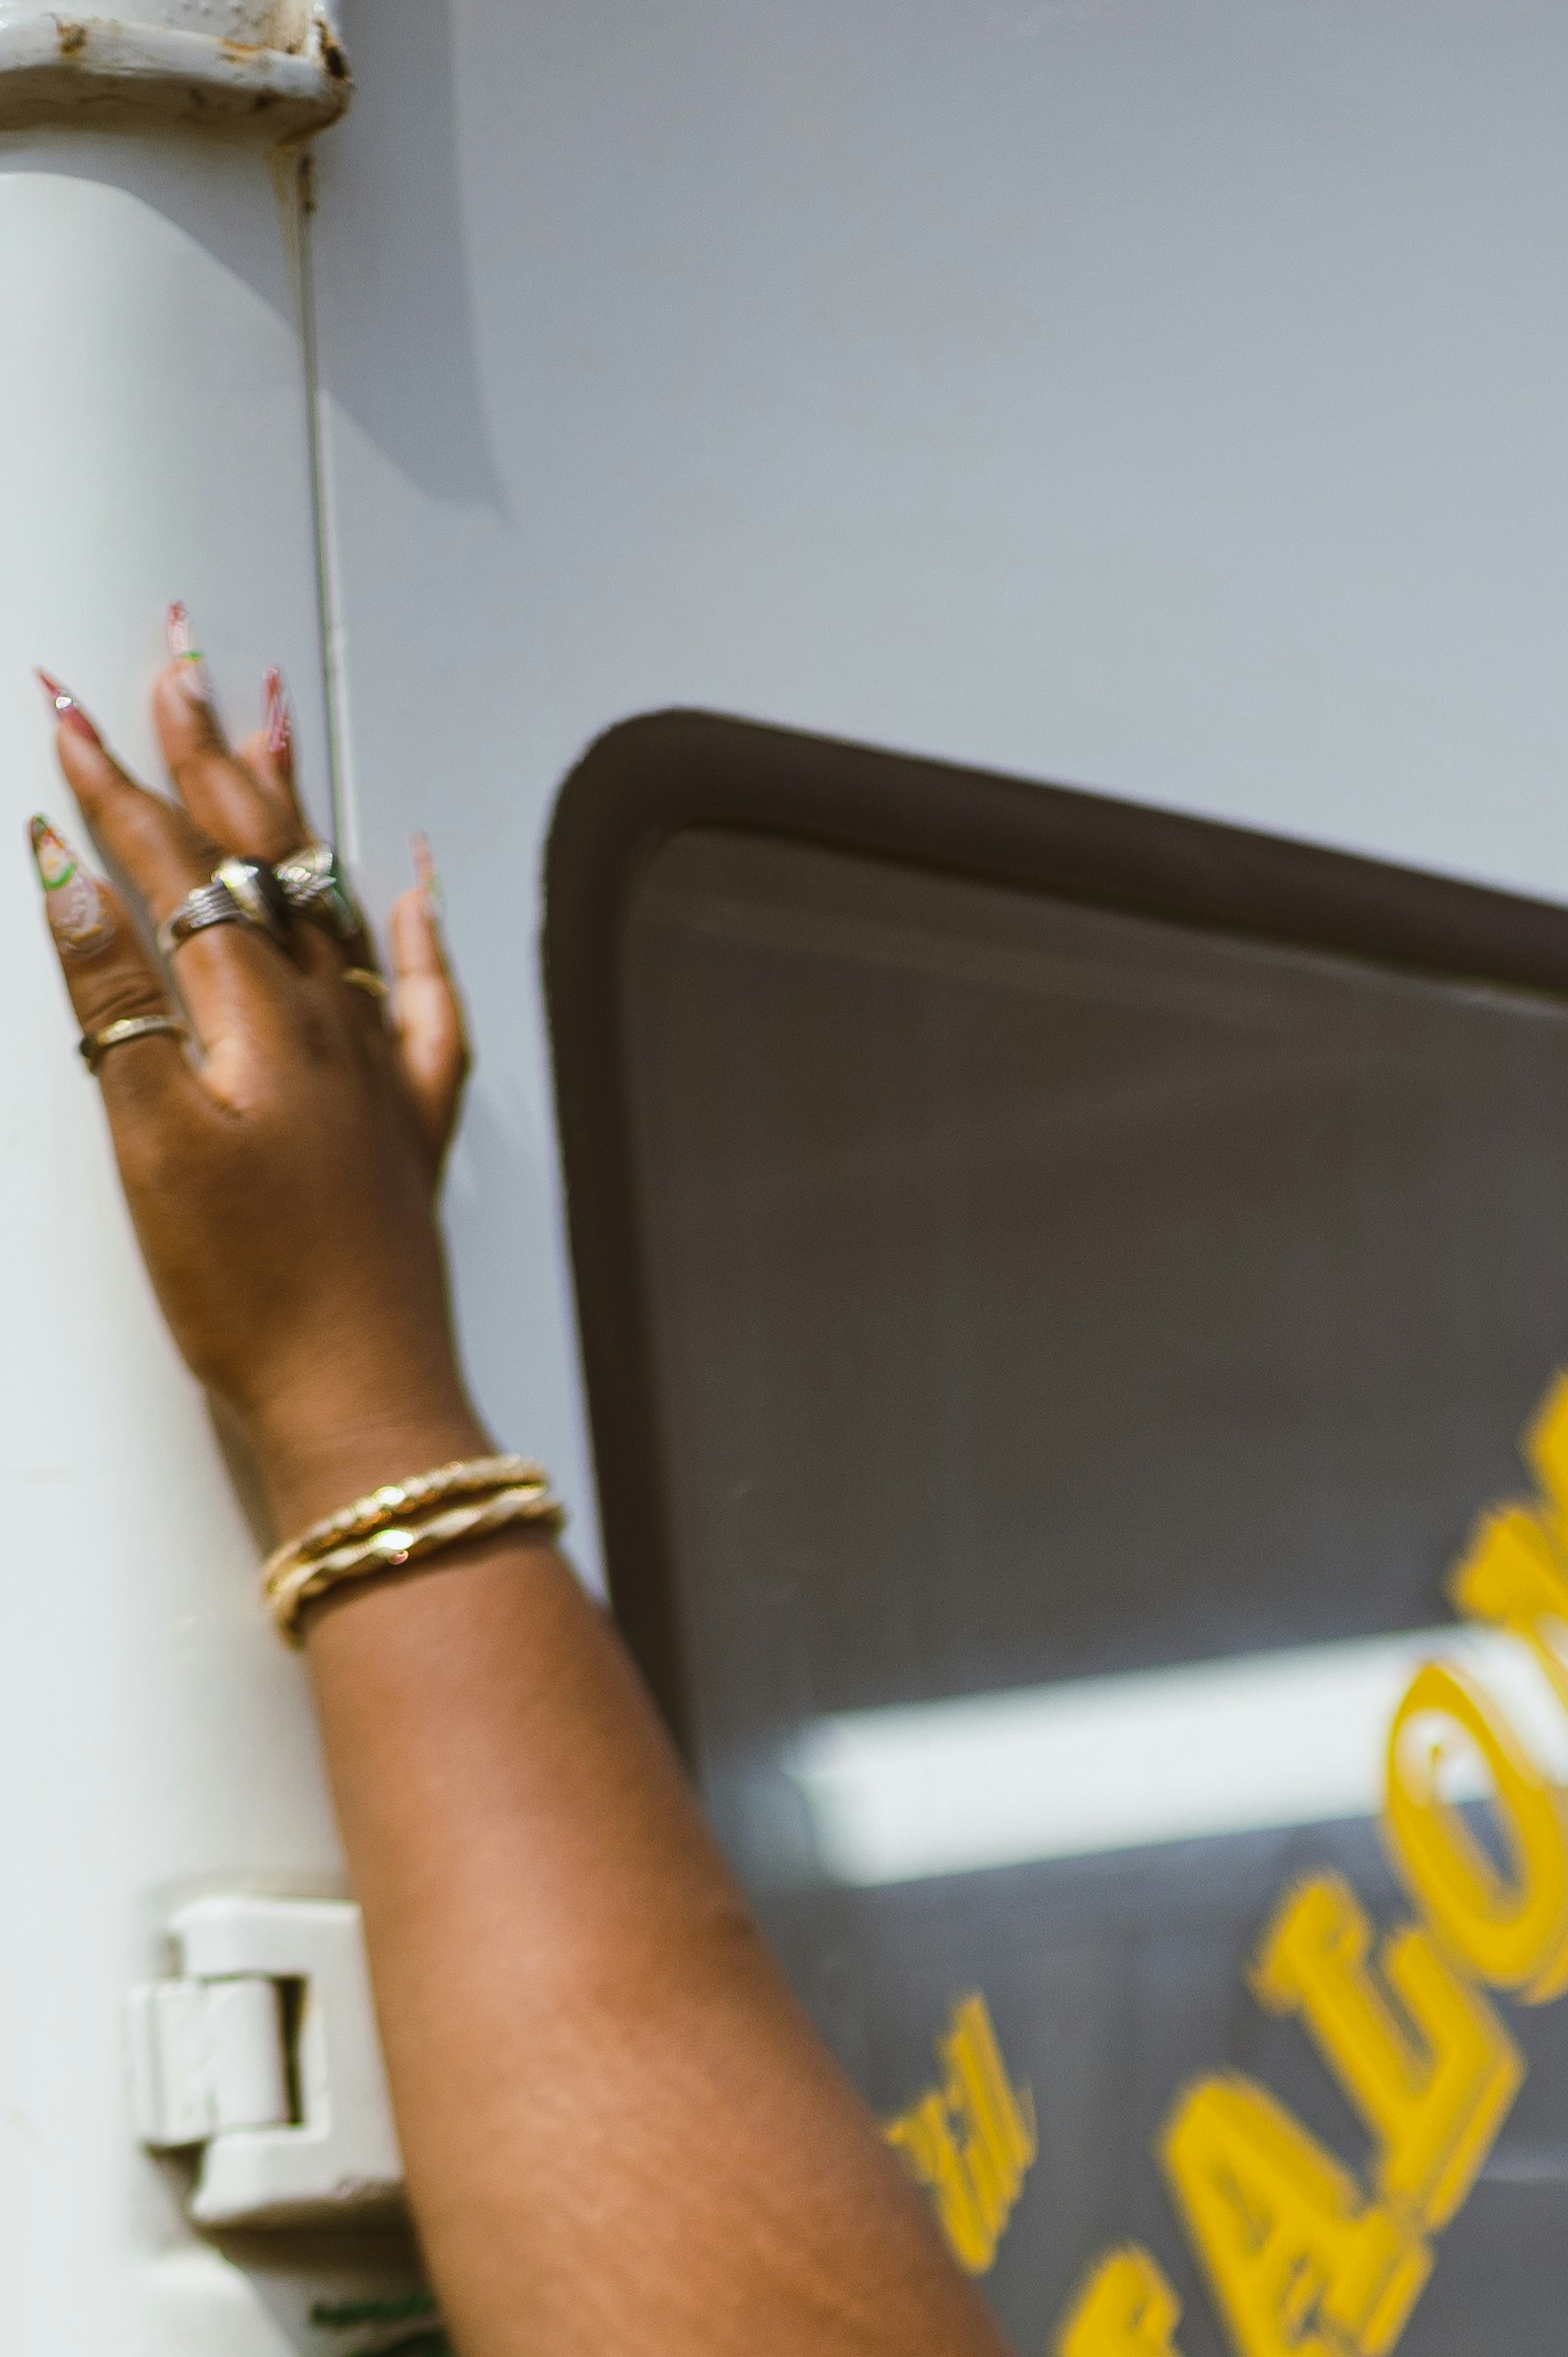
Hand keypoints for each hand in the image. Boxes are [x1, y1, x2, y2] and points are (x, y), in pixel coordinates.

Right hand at [32, 616, 478, 1524]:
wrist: (360, 1408)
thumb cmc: (253, 1298)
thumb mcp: (148, 1142)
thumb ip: (111, 1001)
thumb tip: (71, 876)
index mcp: (256, 1011)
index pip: (170, 863)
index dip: (110, 780)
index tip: (63, 707)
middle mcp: (329, 1020)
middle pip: (260, 851)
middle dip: (203, 748)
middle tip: (171, 655)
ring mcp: (377, 1068)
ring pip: (335, 897)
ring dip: (293, 804)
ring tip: (266, 715)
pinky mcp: (407, 1128)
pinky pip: (424, 998)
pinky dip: (416, 927)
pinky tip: (414, 884)